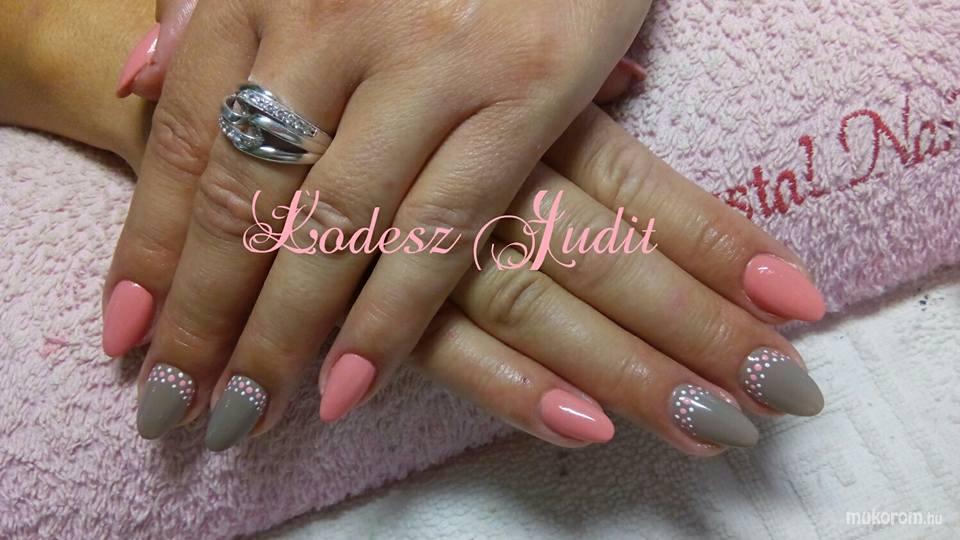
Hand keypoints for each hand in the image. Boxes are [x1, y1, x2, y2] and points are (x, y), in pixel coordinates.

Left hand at [105, 1, 654, 427]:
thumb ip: (214, 10)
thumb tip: (135, 79)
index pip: (181, 137)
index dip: (149, 248)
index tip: (129, 334)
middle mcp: (335, 22)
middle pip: (247, 198)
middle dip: (204, 315)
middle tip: (179, 403)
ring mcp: (431, 61)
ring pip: (333, 226)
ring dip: (280, 336)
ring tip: (246, 412)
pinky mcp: (525, 91)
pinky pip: (441, 227)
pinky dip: (391, 317)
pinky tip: (348, 386)